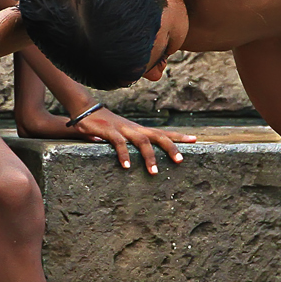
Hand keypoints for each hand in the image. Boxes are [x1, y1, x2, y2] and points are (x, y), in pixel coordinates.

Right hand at [72, 108, 194, 172]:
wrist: (85, 109)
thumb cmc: (103, 125)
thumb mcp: (120, 133)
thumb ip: (128, 143)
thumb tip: (137, 157)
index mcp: (138, 129)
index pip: (162, 132)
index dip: (178, 136)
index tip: (195, 140)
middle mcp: (134, 128)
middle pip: (158, 136)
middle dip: (171, 147)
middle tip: (181, 161)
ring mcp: (123, 129)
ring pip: (142, 141)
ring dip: (150, 156)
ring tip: (154, 172)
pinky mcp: (109, 132)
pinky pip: (119, 143)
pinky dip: (124, 154)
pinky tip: (127, 166)